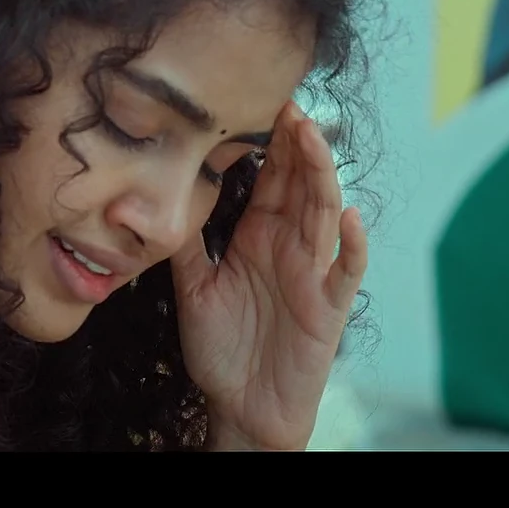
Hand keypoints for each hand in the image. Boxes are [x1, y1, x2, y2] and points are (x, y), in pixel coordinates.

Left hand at [170, 102, 367, 450]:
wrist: (240, 408)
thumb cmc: (220, 349)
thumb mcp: (192, 288)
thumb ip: (184, 244)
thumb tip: (156, 197)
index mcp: (257, 236)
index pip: (268, 178)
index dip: (268, 142)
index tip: (261, 99)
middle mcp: (288, 247)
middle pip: (298, 184)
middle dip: (296, 143)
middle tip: (289, 100)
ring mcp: (311, 274)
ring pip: (323, 214)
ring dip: (321, 176)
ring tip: (313, 138)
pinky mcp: (328, 308)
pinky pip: (345, 271)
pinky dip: (352, 245)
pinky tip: (350, 218)